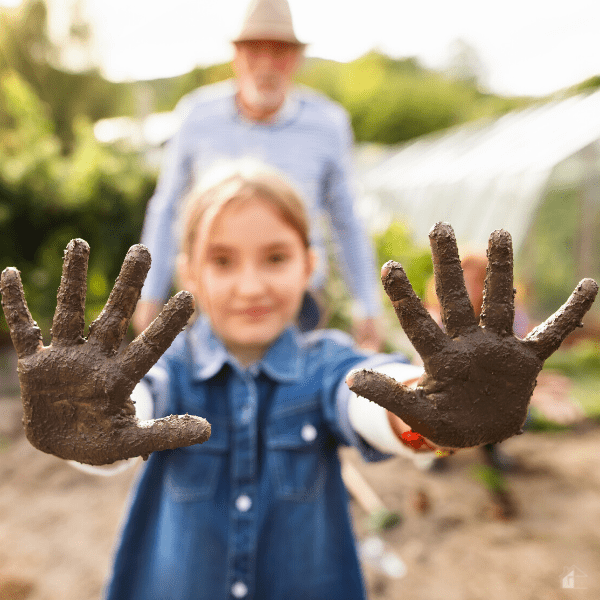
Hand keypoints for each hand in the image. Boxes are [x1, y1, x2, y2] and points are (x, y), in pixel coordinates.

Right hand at [1, 239, 209, 464]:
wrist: (62, 446)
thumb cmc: (101, 440)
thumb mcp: (132, 441)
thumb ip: (166, 433)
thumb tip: (207, 430)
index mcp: (120, 377)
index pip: (149, 346)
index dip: (167, 324)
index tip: (189, 297)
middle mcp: (96, 358)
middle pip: (115, 314)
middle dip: (128, 285)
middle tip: (142, 250)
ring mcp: (64, 358)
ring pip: (70, 311)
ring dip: (73, 280)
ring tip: (79, 244)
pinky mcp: (35, 364)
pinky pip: (23, 330)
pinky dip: (14, 305)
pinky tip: (10, 274)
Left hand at [347, 223, 596, 447]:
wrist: (477, 432)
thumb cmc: (444, 421)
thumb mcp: (417, 412)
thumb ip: (389, 395)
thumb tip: (350, 379)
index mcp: (440, 357)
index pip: (417, 320)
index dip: (403, 295)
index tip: (389, 265)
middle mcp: (467, 343)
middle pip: (456, 298)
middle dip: (448, 264)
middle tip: (439, 226)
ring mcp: (497, 348)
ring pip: (499, 302)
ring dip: (502, 270)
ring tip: (499, 232)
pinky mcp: (525, 360)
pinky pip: (552, 333)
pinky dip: (570, 313)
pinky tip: (591, 285)